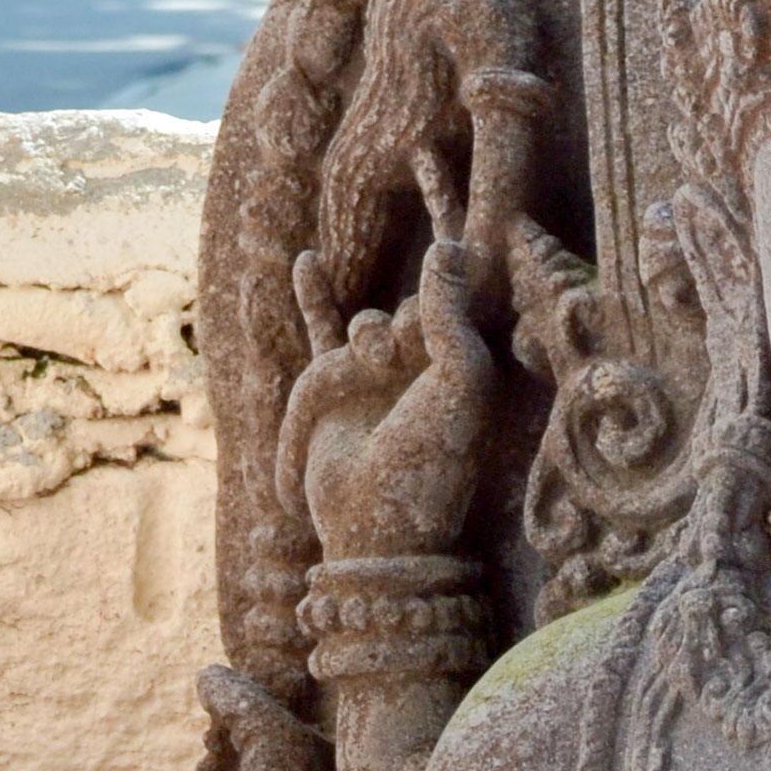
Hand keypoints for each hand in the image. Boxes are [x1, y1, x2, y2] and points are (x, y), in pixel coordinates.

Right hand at [277, 246, 494, 560]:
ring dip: (366, 338)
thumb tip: (448, 246)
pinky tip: (305, 261)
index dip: (436, 304)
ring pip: (366, 324)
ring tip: (369, 363)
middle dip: (397, 328)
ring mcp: (374, 383)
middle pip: (406, 313)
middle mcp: (421, 378)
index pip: (452, 314)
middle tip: (391, 360)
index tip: (433, 305)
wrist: (377, 523)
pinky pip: (319, 332)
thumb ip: (451, 313)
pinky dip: (312, 300)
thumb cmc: (431, 458)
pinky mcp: (330, 393)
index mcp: (465, 377)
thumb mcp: (459, 379)